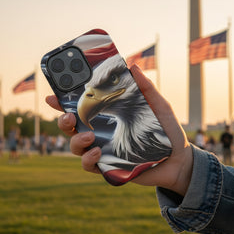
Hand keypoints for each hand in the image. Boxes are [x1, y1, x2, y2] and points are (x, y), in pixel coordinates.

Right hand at [46, 65, 192, 194]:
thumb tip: (133, 66)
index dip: (65, 101)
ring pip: (76, 145)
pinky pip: (89, 165)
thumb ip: (146, 88)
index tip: (54, 95)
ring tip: (89, 135)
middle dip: (63, 120)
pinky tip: (98, 152)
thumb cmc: (168, 131)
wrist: (179, 160)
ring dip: (76, 139)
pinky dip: (88, 159)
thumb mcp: (159, 106)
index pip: (83, 106)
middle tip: (68, 116)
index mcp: (110, 115)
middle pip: (72, 126)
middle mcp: (102, 132)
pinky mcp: (108, 167)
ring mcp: (103, 149)